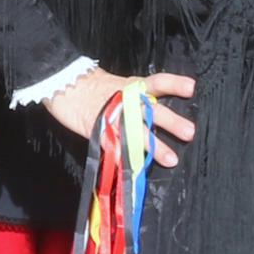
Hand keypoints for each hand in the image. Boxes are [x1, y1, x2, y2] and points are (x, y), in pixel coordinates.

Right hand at [43, 68, 199, 164]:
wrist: (62, 85)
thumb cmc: (89, 84)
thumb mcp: (115, 83)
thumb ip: (134, 94)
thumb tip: (153, 108)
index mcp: (131, 87)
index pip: (157, 82)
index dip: (174, 84)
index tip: (192, 88)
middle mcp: (126, 101)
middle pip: (152, 110)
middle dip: (171, 122)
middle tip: (189, 132)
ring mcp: (114, 118)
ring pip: (138, 132)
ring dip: (155, 147)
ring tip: (171, 159)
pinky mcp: (101, 132)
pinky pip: (117, 147)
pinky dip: (127, 159)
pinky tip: (138, 172)